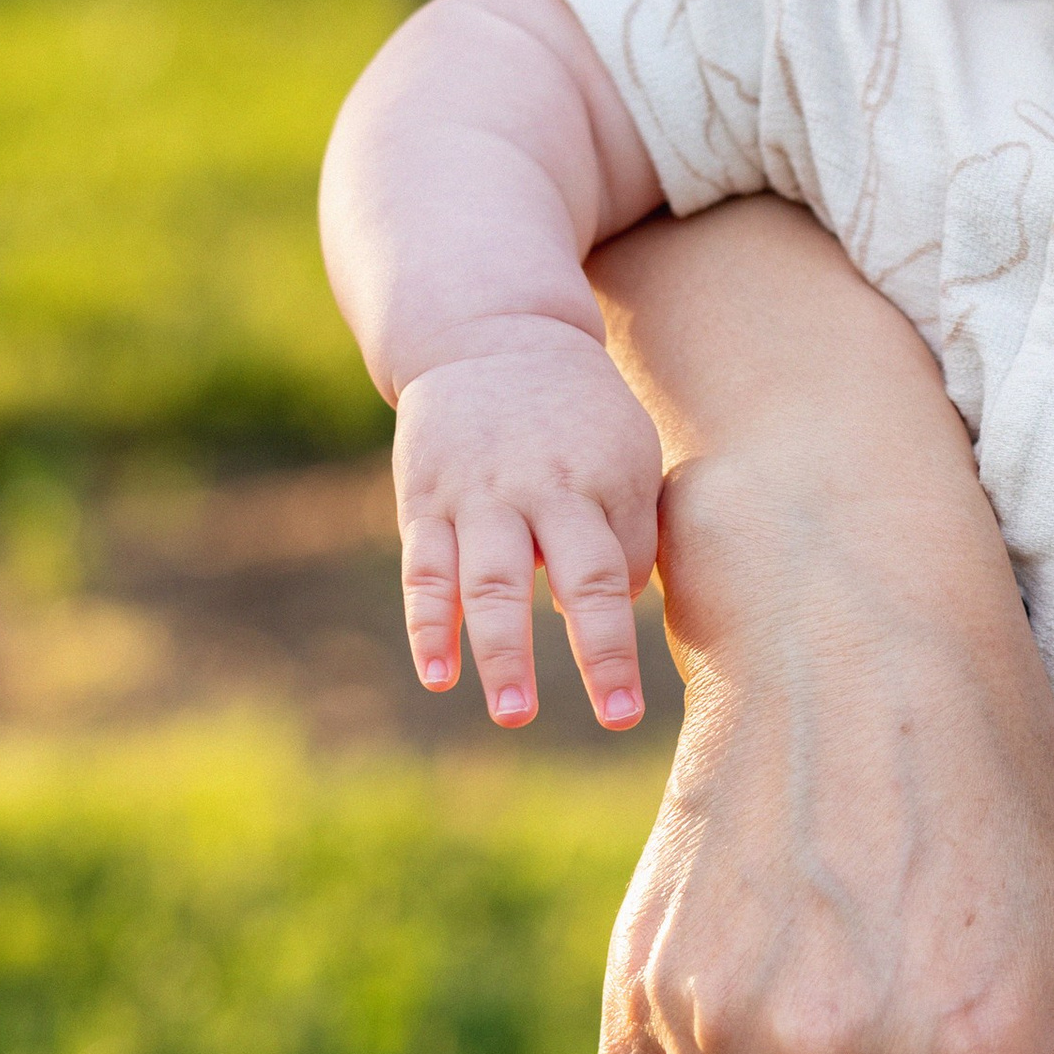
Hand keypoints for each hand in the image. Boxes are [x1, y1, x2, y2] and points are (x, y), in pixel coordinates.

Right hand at [393, 326, 662, 726]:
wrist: (490, 334)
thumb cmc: (577, 418)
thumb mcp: (625, 453)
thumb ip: (628, 530)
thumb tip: (614, 608)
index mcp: (599, 479)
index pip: (622, 567)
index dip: (624, 632)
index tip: (629, 703)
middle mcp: (540, 489)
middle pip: (575, 576)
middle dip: (597, 649)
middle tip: (615, 718)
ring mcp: (477, 497)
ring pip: (490, 582)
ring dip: (501, 652)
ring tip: (514, 715)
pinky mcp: (424, 503)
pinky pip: (425, 572)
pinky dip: (428, 626)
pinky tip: (437, 676)